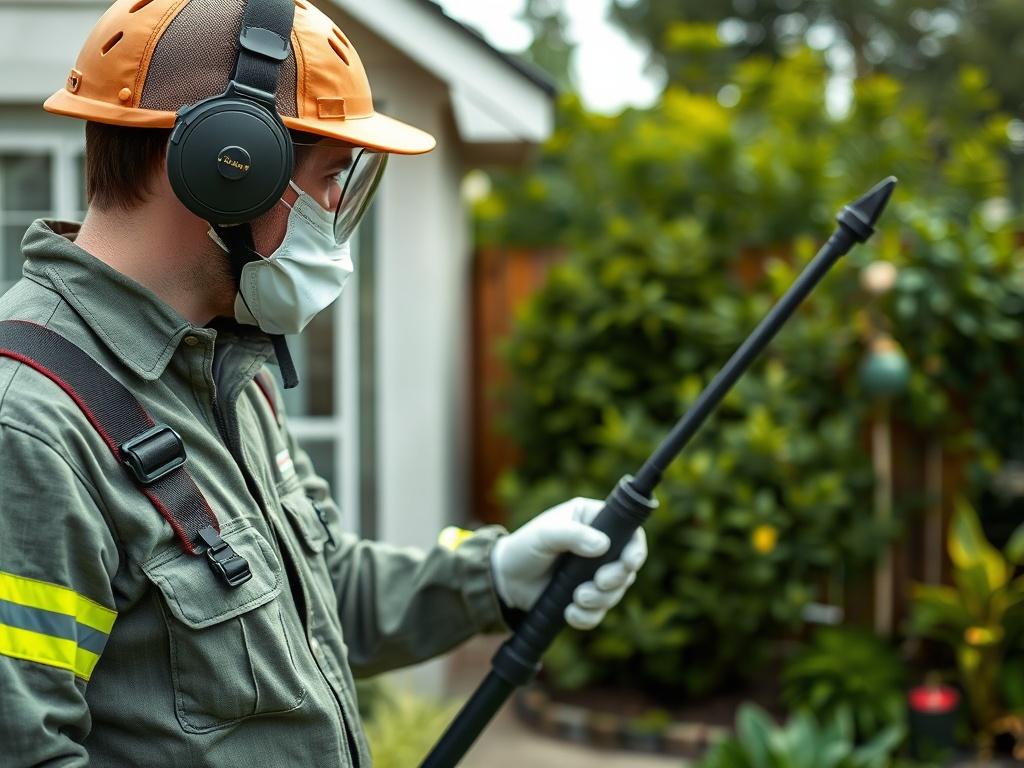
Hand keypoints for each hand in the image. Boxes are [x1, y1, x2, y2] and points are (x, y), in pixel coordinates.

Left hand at [490, 497, 646, 629]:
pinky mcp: (585, 597)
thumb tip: (603, 545)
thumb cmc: (524, 547)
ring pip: (616, 592)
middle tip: (598, 582)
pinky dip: (588, 616)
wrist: (505, 580)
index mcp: (593, 521)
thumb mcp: (544, 535)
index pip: (629, 532)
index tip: (629, 563)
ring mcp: (593, 574)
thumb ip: (572, 535)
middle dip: (616, 579)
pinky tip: (570, 613)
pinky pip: (599, 613)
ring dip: (600, 599)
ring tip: (576, 598)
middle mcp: (599, 547)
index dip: (636, 548)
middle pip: (627, 567)